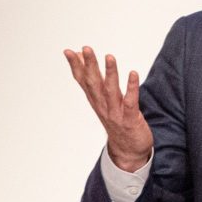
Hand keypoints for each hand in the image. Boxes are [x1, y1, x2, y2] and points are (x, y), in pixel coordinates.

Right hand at [64, 46, 153, 171]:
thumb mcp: (103, 102)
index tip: (68, 51)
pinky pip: (130, 102)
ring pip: (111, 91)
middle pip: (94, 84)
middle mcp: (103, 106)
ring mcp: (116, 113)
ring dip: (110, 74)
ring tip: (109, 57)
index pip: (83, 81)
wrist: (128, 152)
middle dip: (89, 66)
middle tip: (85, 49)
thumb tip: (85, 63)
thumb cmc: (117, 122)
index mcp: (96, 101)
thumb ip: (95, 83)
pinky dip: (131, 88)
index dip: (75, 66)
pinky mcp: (130, 120)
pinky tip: (133, 74)